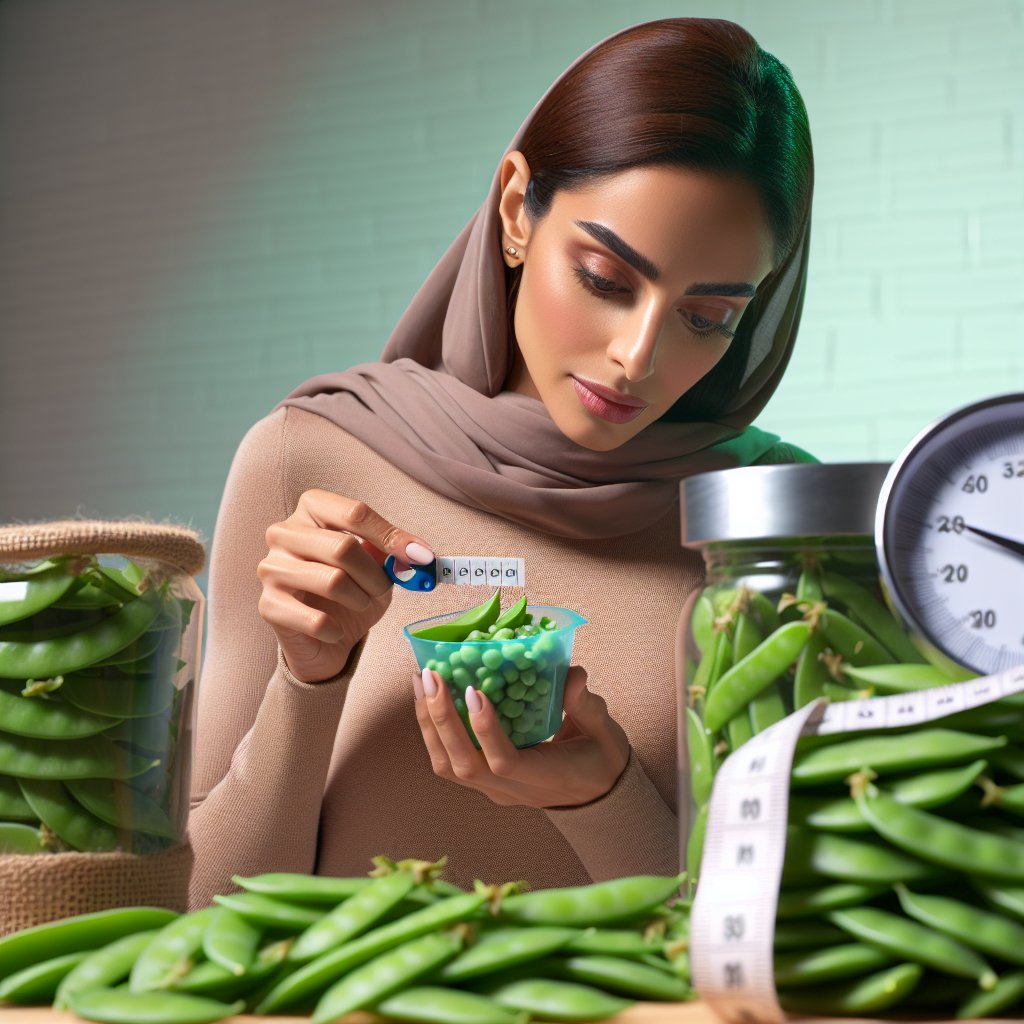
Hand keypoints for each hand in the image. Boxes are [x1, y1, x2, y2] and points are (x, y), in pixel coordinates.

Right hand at [257, 489, 433, 682]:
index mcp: (312, 510)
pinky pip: (316, 619)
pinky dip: (337, 629)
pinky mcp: (268, 605)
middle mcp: (284, 533)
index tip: (421, 556)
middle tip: (383, 590)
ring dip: (359, 599)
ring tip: (361, 605)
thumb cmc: (350, 592)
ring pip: (331, 581)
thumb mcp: (377, 566)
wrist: (323, 639)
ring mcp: (271, 568)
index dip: (391, 536)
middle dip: (375, 575)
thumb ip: (393, 553)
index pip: (354, 512)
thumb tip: (420, 554)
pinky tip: (336, 630)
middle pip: (342, 547)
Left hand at [413, 665, 630, 807]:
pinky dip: (432, 731)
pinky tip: (428, 699)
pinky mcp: (484, 783)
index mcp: (543, 779)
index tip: (475, 690)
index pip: (505, 763)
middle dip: (442, 719)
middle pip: (464, 765)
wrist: (595, 796)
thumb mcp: (606, 734)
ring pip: (448, 766)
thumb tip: (572, 675)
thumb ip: (589, 706)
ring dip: (429, 724)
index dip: (485, 729)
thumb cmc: (600, 761)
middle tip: (431, 676)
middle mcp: (510, 791)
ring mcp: (493, 790)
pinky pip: (448, 762)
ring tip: (421, 682)